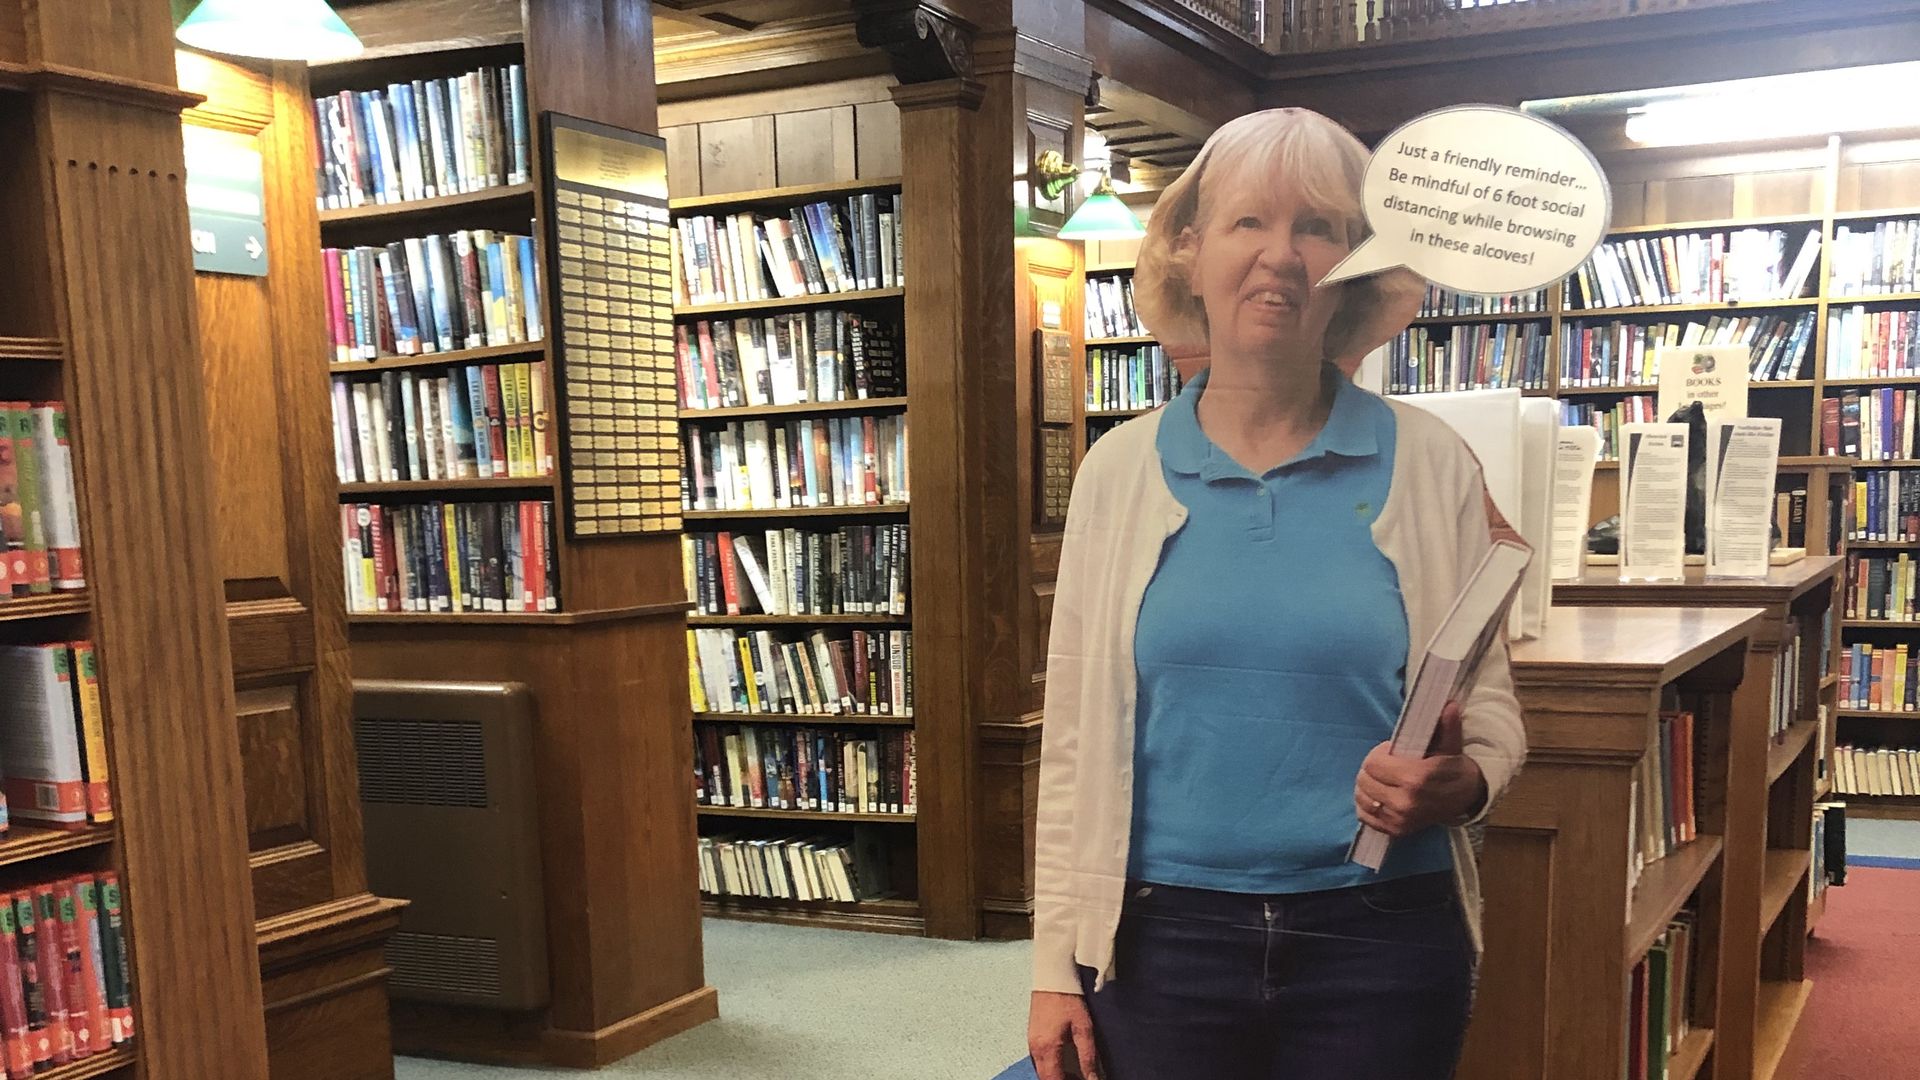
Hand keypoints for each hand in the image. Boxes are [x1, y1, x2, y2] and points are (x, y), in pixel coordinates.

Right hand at [1029, 990, 1102, 1079]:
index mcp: (1048, 1049)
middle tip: (1081, 1079)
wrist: (1052, 976)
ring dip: (1055, 1076)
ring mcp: (1031, 1043)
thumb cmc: (1069, 999)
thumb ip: (1088, 1056)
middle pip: (1045, 1079)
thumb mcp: (1084, 1028)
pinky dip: (1050, 1068)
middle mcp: (1035, 1049)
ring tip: (1075, 1075)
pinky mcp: (1031, 1037)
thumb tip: (1093, 1079)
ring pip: (1041, 1072)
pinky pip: (1039, 1061)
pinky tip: (1064, 1064)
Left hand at [1355, 701, 1487, 836]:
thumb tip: (1450, 704)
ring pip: (1362, 798)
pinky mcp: (1396, 831)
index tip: (1389, 752)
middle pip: (1364, 780)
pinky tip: (1376, 796)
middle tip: (1383, 765)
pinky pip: (1366, 817)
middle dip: (1371, 769)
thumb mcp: (1450, 745)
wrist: (1465, 798)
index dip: (1378, 754)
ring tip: (1379, 779)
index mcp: (1416, 778)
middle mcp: (1405, 802)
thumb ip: (1447, 725)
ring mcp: (1400, 819)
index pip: (1373, 763)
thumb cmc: (1452, 769)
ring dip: (1366, 787)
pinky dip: (1366, 806)